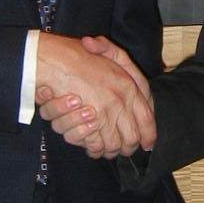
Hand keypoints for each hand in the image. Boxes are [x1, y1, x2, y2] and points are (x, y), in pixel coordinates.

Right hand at [35, 35, 153, 158]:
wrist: (54, 60)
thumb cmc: (80, 56)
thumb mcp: (108, 52)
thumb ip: (124, 68)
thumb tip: (132, 86)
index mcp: (129, 88)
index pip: (147, 120)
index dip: (149, 135)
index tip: (147, 143)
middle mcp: (120, 102)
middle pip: (132, 138)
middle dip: (128, 147)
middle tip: (123, 149)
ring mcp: (104, 114)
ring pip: (113, 145)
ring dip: (109, 150)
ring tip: (106, 149)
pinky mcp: (87, 124)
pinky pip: (95, 146)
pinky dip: (93, 149)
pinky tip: (92, 147)